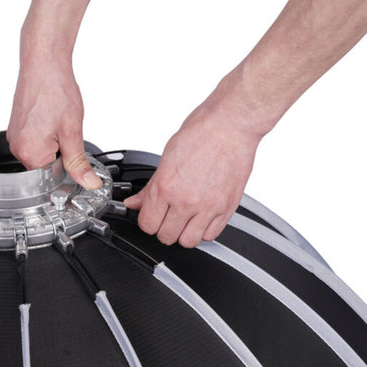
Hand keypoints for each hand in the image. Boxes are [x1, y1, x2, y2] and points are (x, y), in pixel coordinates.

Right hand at [6, 54, 101, 188]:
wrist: (43, 63)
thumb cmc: (55, 90)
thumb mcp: (73, 131)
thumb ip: (79, 163)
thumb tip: (88, 182)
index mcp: (29, 152)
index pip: (52, 178)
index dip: (67, 167)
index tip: (73, 150)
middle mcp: (17, 147)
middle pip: (44, 167)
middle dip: (60, 154)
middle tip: (65, 130)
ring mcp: (14, 137)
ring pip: (40, 153)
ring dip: (53, 143)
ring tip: (56, 121)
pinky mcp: (16, 128)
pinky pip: (34, 141)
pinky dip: (46, 134)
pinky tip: (50, 118)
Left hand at [124, 92, 261, 247]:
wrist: (231, 125)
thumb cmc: (201, 133)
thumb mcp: (166, 157)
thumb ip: (151, 187)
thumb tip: (136, 202)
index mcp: (166, 187)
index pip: (147, 224)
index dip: (147, 221)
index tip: (151, 216)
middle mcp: (186, 201)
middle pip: (166, 236)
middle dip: (163, 228)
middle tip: (167, 216)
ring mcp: (208, 207)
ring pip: (188, 241)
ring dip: (183, 233)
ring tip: (184, 219)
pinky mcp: (227, 208)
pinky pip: (211, 235)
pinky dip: (204, 230)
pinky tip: (201, 217)